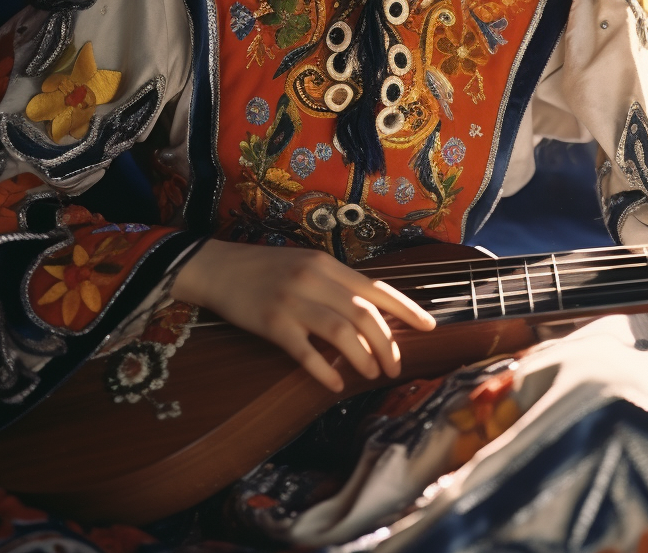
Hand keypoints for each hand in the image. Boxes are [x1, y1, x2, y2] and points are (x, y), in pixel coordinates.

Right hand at [170, 240, 435, 391]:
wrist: (217, 267)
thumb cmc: (266, 269)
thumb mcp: (306, 265)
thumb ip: (336, 285)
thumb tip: (372, 313)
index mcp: (328, 264)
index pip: (376, 288)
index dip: (406, 308)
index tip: (429, 326)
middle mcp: (314, 278)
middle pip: (363, 313)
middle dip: (386, 342)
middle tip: (395, 365)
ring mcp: (292, 299)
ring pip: (340, 330)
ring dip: (362, 356)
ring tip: (372, 373)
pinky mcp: (271, 321)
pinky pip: (304, 350)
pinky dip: (324, 368)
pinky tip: (336, 382)